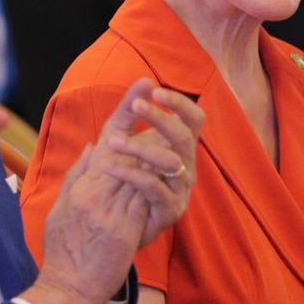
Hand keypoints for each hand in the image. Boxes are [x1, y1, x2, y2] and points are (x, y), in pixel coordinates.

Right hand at [30, 80, 198, 303]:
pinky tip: (173, 165)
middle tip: (156, 89)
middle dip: (141, 116)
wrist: (65, 287)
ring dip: (156, 147)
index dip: (123, 108)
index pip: (106, 139)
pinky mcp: (121, 229)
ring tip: (172, 128)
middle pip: (123, 145)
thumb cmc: (64, 250)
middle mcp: (93, 191)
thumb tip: (94, 146)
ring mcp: (108, 209)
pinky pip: (144, 197)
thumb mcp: (63, 207)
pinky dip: (157, 180)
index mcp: (82, 184)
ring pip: (137, 166)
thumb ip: (79, 175)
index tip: (141, 83)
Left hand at [96, 85, 204, 246]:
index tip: (156, 91)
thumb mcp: (118, 138)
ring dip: (141, 147)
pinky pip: (153, 188)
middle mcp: (186, 167)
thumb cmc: (117, 177)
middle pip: (186, 137)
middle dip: (161, 118)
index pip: (194, 120)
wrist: (108, 224)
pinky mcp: (169, 210)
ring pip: (171, 162)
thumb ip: (130, 111)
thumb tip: (145, 79)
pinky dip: (131, 174)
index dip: (181, 104)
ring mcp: (180, 190)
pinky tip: (110, 167)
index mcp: (180, 148)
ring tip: (113, 142)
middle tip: (136, 106)